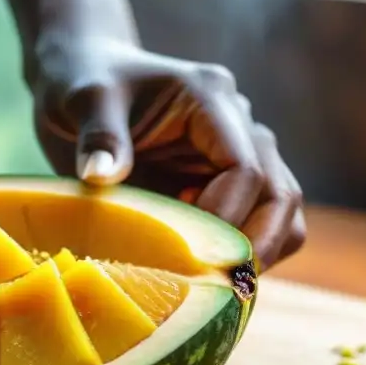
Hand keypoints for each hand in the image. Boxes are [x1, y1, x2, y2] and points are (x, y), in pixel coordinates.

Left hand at [31, 37, 305, 269]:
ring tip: (209, 286)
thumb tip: (101, 177)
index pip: (245, 168)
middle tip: (213, 289)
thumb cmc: (83, 81)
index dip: (224, 217)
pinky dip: (240, 256)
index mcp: (212, 99)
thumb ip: (98, 135)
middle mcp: (240, 127)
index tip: (186, 253)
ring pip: (282, 216)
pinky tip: (198, 274)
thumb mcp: (84, 99)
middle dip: (254, 247)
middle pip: (281, 196)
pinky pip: (257, 228)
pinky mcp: (225, 187)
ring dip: (257, 256)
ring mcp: (239, 158)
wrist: (83, 75)